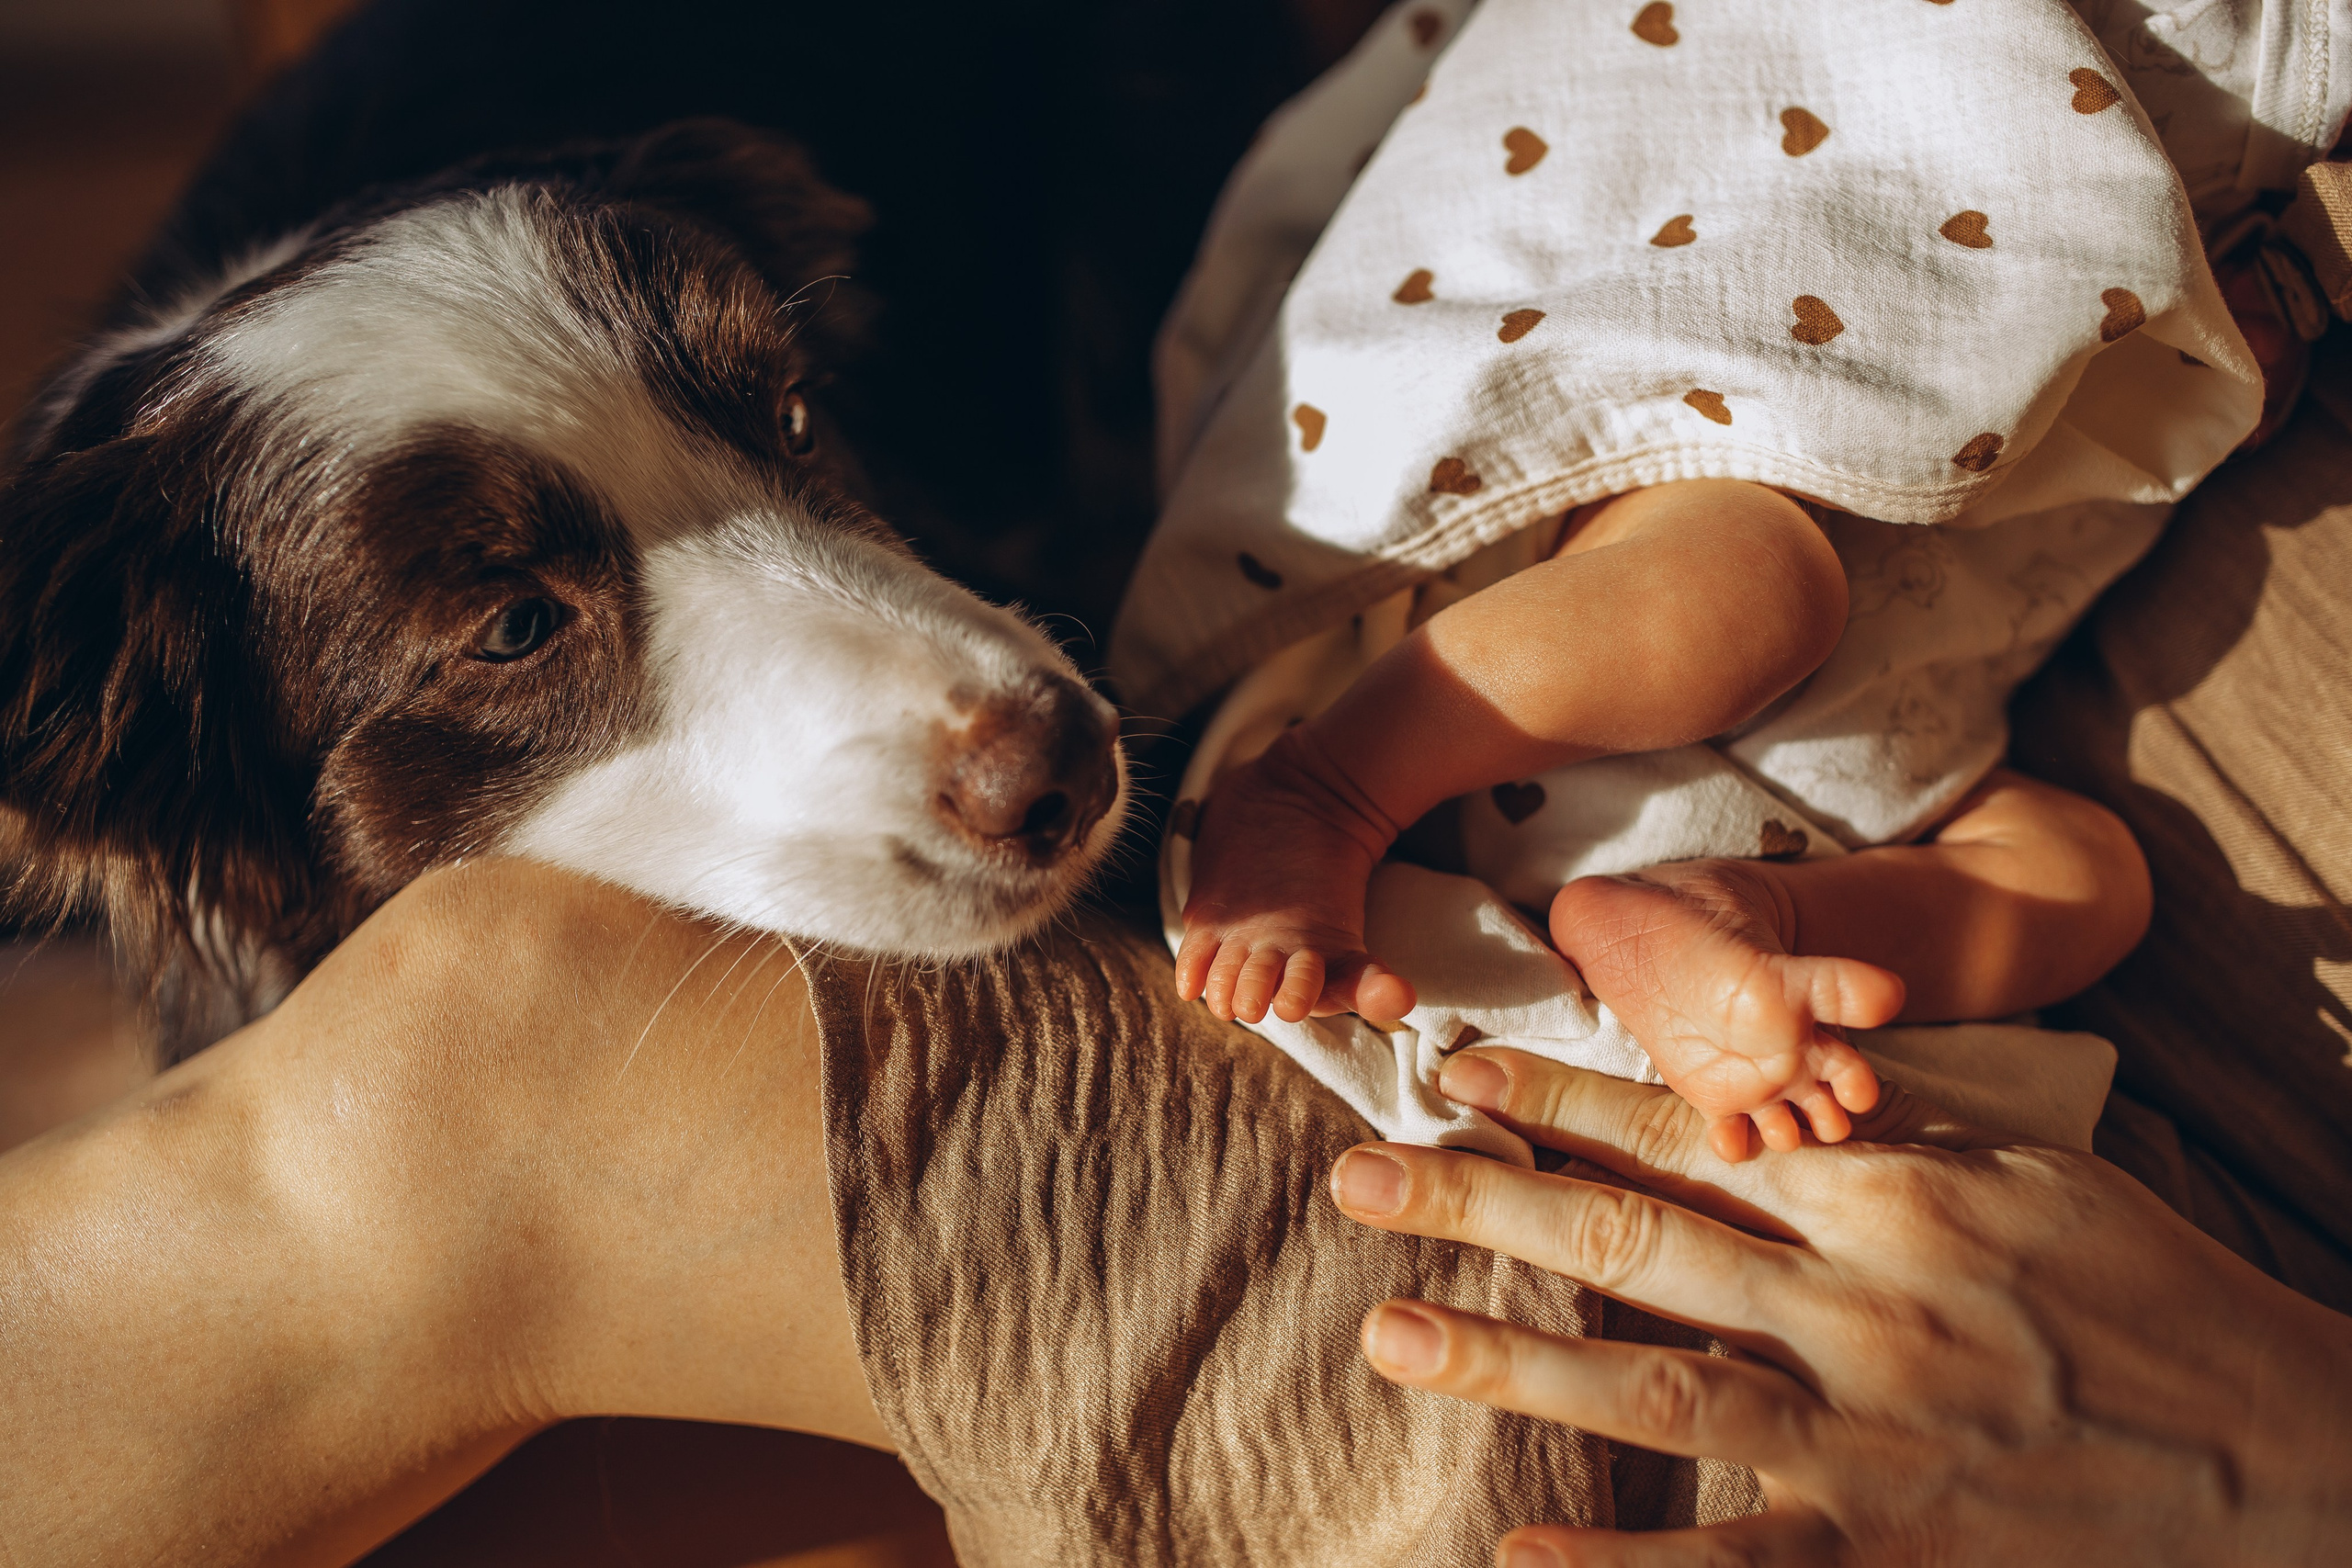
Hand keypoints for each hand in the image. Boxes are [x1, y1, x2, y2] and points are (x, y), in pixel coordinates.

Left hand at [1328, 1049, 2351, 1564]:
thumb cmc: (2145, 1293)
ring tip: (1392, 1331)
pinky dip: (1623, 1567)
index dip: (1560, 1097)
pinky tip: (1520, 1553)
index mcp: (1891, 1197)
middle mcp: (1862, 1308)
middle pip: (1638, 1241)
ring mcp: (1872, 1442)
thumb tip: (1761, 1060)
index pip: (1691, 1129)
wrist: (2283, 1456)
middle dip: (1487, 1203)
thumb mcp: (2025, 1167)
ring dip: (1514, 1360)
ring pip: (1659, 1390)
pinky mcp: (1891, 1553)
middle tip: (1359, 1174)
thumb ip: (1882, 1119)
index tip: (1455, 1073)